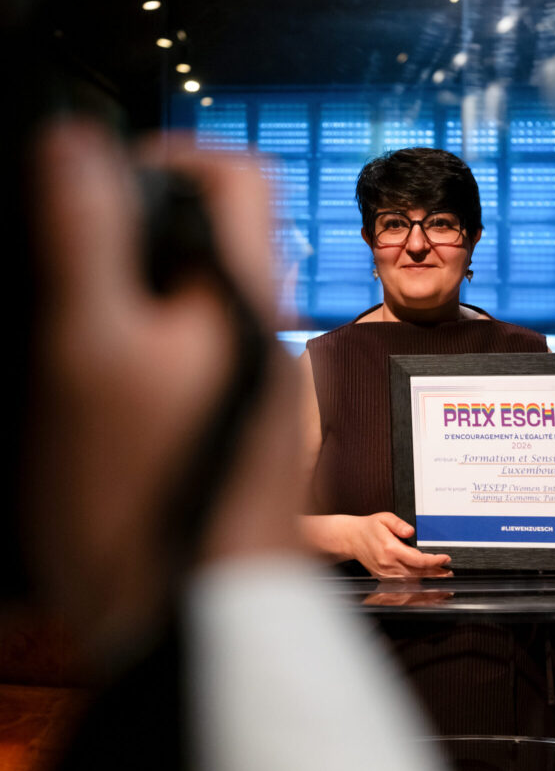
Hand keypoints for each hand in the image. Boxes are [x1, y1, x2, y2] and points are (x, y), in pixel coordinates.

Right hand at [24, 122, 304, 655]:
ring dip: (140, 300)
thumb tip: (76, 146)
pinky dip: (150, 356)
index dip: (173, 156)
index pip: (238, 179)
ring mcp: (256, 388)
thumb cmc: (144, 495)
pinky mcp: (239, 432)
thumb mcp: (89, 350)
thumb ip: (85, 239)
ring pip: (200, 305)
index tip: (107, 177)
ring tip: (79, 335)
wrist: (195, 624)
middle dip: (143, 235)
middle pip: (217, 242)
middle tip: (75, 260)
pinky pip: (196, 363)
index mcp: (241, 299)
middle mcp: (264, 338)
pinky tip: (107, 398)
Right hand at [348, 513, 452, 578]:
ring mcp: (386, 573)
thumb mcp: (384, 517)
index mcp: (390, 549)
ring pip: (411, 581)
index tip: (445, 559)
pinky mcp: (383, 578)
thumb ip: (399, 523)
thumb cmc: (368, 528)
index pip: (418, 560)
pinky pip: (403, 584)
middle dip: (435, 574)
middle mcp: (388, 564)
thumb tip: (410, 531)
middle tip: (448, 572)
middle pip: (418, 573)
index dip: (434, 561)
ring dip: (427, 581)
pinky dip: (416, 585)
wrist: (351, 538)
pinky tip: (425, 583)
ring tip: (441, 578)